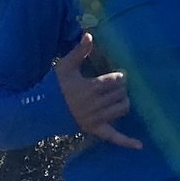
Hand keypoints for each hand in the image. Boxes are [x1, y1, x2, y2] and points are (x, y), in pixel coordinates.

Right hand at [55, 31, 141, 149]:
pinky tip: (140, 146)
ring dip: (123, 102)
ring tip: (117, 98)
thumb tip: (89, 34)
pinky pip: (113, 138)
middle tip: (114, 86)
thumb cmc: (52, 87)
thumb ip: (79, 51)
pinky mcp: (94, 130)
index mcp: (91, 87)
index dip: (118, 76)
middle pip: (121, 93)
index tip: (115, 75)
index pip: (116, 80)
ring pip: (122, 109)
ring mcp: (96, 119)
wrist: (39, 111)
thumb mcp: (64, 67)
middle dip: (120, 88)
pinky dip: (127, 142)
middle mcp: (96, 104)